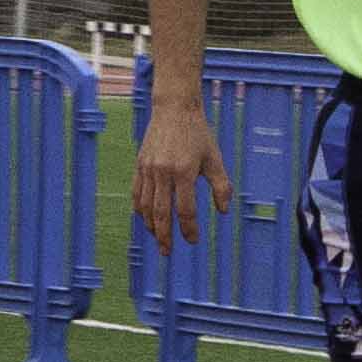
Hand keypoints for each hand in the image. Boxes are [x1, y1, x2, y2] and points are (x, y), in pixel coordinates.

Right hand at [132, 101, 229, 245]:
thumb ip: (221, 186)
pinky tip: (145, 218)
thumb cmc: (198, 133)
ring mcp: (149, 169)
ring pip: (146, 205)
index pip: (185, 209)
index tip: (193, 240)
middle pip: (161, 213)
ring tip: (157, 238)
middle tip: (167, 252)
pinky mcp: (140, 165)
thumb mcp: (215, 158)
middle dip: (164, 236)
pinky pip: (137, 193)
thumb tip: (224, 211)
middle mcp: (163, 172)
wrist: (174, 109)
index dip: (189, 228)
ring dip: (151, 226)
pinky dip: (140, 209)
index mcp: (184, 172)